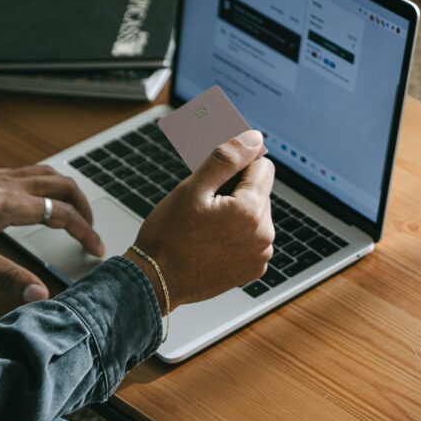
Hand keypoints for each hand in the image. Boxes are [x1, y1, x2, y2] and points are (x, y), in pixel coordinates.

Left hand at [0, 166, 103, 303]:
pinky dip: (42, 184)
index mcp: (11, 204)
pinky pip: (24, 172)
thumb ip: (8, 276)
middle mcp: (7, 185)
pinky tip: (31, 200)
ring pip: (44, 173)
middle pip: (62, 185)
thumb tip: (39, 294)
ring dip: (65, 189)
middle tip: (88, 227)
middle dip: (83, 206)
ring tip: (70, 208)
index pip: (63, 215)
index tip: (96, 248)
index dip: (86, 232)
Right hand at [125, 130, 274, 312]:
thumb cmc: (169, 235)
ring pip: (256, 215)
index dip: (238, 165)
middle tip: (204, 203)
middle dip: (237, 190)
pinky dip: (237, 235)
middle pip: (260, 192)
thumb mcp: (193, 188)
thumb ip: (227, 159)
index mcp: (252, 211)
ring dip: (237, 212)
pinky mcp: (254, 269)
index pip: (263, 166)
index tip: (217, 173)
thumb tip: (254, 139)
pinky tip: (211, 241)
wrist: (155, 281)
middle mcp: (264, 235)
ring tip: (205, 225)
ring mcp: (261, 255)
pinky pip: (252, 239)